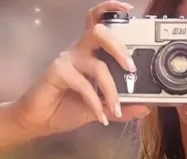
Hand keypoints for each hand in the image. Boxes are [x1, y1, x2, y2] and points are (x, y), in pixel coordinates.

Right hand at [8, 1, 148, 136]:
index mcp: (89, 53)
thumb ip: (121, 107)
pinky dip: (96, 104)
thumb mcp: (102, 109)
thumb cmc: (68, 107)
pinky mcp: (58, 72)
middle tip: (131, 69)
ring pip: (97, 65)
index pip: (99, 23)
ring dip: (111, 90)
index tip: (129, 11)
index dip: (111, 10)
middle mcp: (79, 51)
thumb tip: (144, 108)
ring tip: (115, 109)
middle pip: (99, 32)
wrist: (42, 120)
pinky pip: (84, 85)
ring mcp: (67, 60)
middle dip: (119, 48)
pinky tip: (100, 117)